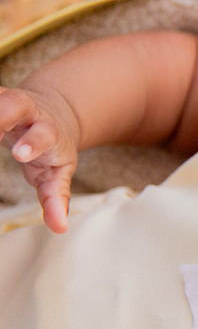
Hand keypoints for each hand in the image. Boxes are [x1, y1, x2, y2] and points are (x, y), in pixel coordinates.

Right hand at [0, 86, 80, 232]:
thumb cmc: (54, 148)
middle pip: (14, 103)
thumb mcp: (59, 172)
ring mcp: (5, 99)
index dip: (32, 143)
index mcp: (47, 130)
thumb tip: (60, 228)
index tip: (21, 155)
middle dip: (0, 113)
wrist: (53, 112)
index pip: (43, 135)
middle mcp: (26, 110)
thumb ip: (55, 198)